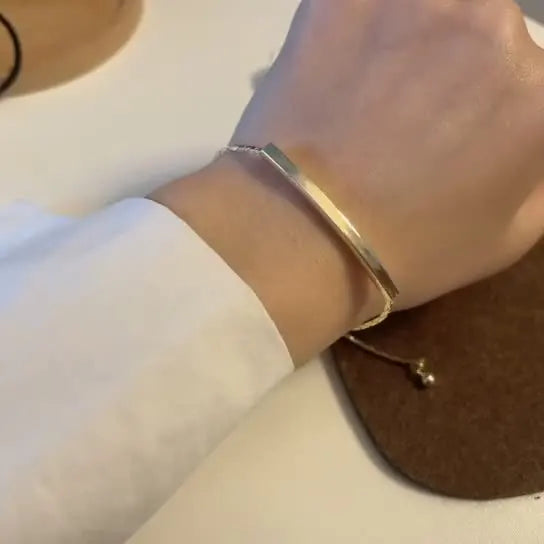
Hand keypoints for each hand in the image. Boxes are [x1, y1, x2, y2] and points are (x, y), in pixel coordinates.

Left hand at [233, 0, 543, 308]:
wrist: (298, 236)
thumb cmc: (405, 252)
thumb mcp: (505, 238)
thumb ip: (539, 173)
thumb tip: (532, 131)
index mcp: (536, 93)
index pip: (528, 82)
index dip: (493, 111)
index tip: (460, 133)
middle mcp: (491, 28)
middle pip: (485, 35)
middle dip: (457, 71)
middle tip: (407, 117)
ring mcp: (415, 2)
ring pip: (431, 8)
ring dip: (411, 39)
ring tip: (370, 91)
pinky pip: (365, 3)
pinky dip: (358, 26)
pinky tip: (339, 68)